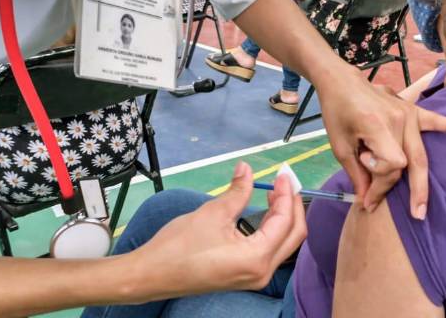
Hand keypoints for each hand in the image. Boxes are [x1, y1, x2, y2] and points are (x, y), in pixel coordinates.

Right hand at [128, 163, 305, 300]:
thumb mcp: (213, 213)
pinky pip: (270, 251)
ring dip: (284, 218)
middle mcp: (262, 272)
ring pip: (284, 244)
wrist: (152, 275)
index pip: (284, 222)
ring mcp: (255, 277)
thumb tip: (247, 168)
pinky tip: (265, 212)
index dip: (286, 195)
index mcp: (257, 258)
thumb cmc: (180, 245)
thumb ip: (237, 191)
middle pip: (293, 236)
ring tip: (275, 193)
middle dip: (292, 207)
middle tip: (284, 183)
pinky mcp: (245, 276)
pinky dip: (272, 230)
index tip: (282, 174)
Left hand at [316, 70, 445, 219]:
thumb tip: (367, 199)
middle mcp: (398, 120)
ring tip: (423, 207)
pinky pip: (434, 120)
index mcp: (378, 126)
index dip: (379, 179)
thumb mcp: (340, 145)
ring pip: (419, 154)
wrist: (341, 82)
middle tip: (413, 216)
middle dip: (405, 190)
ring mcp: (407, 113)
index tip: (364, 181)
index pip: (392, 164)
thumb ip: (356, 173)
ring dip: (420, 182)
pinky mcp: (411, 110)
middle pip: (408, 163)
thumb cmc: (337, 113)